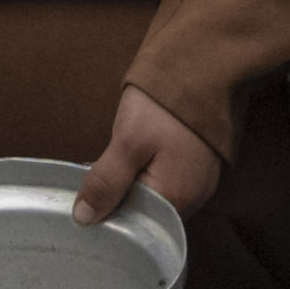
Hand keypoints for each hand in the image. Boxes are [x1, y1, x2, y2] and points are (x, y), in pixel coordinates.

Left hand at [74, 85, 227, 229]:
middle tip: (96, 175)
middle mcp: (193, 199)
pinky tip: (137, 156)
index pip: (132, 223)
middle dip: (120, 198)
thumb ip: (106, 182)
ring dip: (133, 185)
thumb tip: (84, 219)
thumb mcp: (127, 142)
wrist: (205, 66)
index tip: (85, 195)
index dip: (106, 211)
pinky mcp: (201, 167)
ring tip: (116, 162)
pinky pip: (169, 182)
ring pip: (156, 197)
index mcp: (175, 198)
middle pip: (146, 212)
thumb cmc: (166, 104)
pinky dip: (150, 174)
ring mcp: (201, 183)